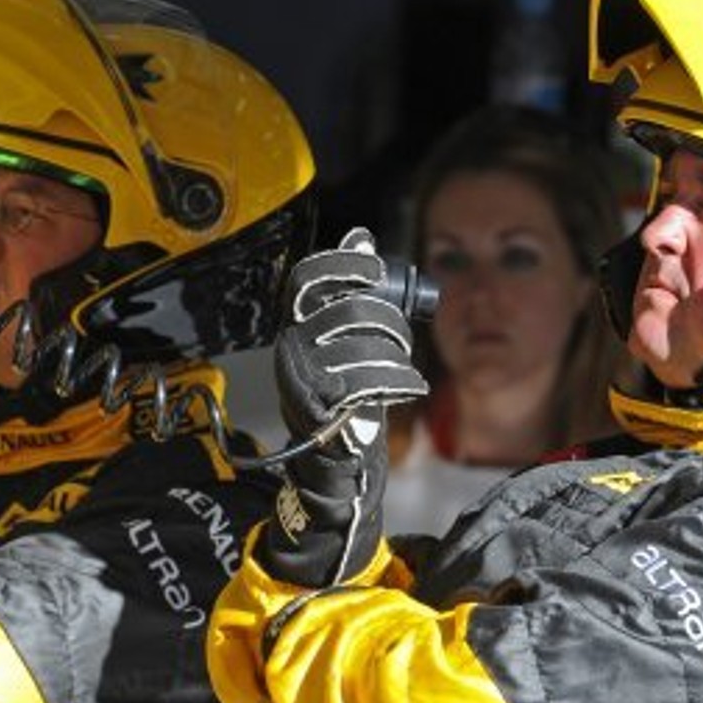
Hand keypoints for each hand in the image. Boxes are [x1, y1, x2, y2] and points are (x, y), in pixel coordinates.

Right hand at [259, 228, 426, 587]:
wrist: (332, 467)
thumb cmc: (343, 400)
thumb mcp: (348, 340)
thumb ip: (353, 291)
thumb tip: (359, 234)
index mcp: (295, 327)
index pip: (307, 279)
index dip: (340, 264)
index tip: (372, 264)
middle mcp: (290, 349)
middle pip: (347, 311)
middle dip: (387, 321)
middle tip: (403, 340)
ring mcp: (301, 380)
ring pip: (361, 348)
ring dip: (397, 359)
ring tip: (408, 373)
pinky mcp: (319, 410)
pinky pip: (365, 383)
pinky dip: (399, 381)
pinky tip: (412, 386)